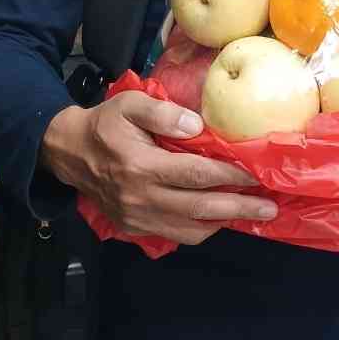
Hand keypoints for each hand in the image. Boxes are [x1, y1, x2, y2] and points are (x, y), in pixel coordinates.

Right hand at [41, 93, 276, 246]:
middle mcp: (141, 198)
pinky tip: (219, 217)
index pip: (196, 175)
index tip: (256, 175)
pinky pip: (175, 235)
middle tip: (270, 209)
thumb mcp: (130, 105)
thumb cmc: (105, 124)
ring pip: (190, 230)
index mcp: (141, 166)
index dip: (230, 176)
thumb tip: (197, 126)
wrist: (68, 153)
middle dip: (239, 208)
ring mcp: (137, 218)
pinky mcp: (134, 228)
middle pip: (200, 208)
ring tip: (251, 215)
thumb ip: (163, 113)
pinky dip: (201, 229)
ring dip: (224, 223)